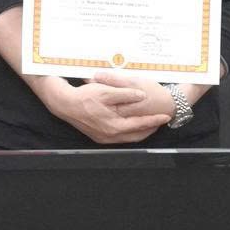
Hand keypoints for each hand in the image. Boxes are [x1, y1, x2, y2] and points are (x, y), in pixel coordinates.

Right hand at [39, 71, 170, 144]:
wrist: (64, 104)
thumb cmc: (84, 97)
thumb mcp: (106, 91)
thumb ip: (126, 94)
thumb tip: (142, 96)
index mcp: (114, 126)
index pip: (140, 124)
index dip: (154, 120)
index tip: (166, 116)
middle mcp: (110, 136)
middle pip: (136, 135)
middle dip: (150, 128)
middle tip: (160, 121)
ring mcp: (103, 138)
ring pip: (128, 138)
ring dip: (140, 131)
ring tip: (150, 123)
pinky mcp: (98, 136)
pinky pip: (119, 137)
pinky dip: (129, 132)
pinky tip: (131, 124)